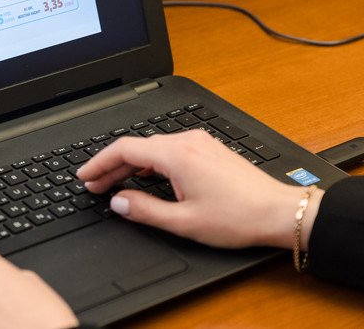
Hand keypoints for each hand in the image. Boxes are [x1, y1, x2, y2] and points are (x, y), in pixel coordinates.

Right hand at [77, 130, 321, 249]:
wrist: (278, 212)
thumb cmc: (238, 217)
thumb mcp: (184, 221)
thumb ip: (144, 210)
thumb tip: (118, 202)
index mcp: (177, 155)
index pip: (124, 149)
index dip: (99, 162)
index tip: (84, 175)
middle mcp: (186, 141)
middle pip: (136, 147)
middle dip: (111, 166)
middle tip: (94, 185)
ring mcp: (199, 142)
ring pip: (152, 148)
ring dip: (130, 164)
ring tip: (114, 183)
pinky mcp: (207, 148)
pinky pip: (168, 149)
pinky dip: (149, 162)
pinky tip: (144, 176)